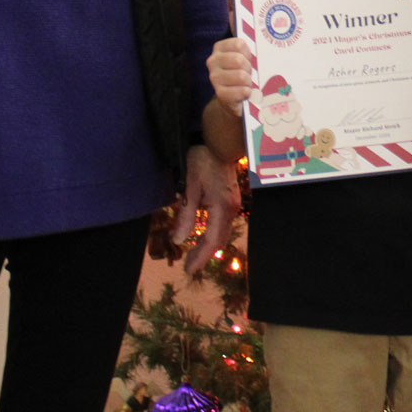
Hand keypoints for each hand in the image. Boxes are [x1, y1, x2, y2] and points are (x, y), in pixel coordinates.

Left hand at [181, 144, 243, 275]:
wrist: (219, 141)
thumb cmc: (202, 160)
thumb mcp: (190, 187)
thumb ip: (186, 215)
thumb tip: (178, 240)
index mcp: (221, 207)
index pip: (211, 241)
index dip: (200, 257)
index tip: (188, 270)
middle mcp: (231, 209)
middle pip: (219, 241)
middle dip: (203, 255)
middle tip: (187, 266)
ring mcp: (233, 205)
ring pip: (222, 233)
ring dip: (207, 246)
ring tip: (192, 255)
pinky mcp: (231, 200)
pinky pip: (223, 224)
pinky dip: (212, 235)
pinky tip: (202, 237)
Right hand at [207, 38, 258, 110]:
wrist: (235, 100)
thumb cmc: (243, 73)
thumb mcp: (246, 54)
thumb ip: (245, 35)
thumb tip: (234, 12)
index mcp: (220, 48)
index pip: (239, 44)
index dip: (249, 53)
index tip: (248, 58)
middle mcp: (213, 61)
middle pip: (239, 60)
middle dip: (249, 68)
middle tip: (249, 74)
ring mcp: (214, 78)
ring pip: (241, 76)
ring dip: (249, 82)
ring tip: (247, 84)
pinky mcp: (220, 94)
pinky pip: (241, 91)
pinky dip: (248, 93)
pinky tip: (245, 94)